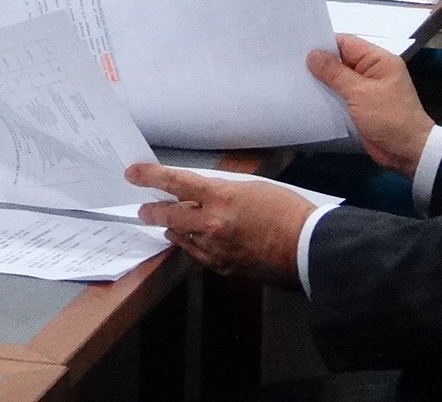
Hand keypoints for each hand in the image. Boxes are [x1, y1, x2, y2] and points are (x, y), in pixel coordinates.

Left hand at [124, 162, 309, 283]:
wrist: (308, 248)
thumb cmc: (286, 211)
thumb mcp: (251, 188)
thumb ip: (221, 191)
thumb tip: (201, 194)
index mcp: (220, 197)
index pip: (174, 183)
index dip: (150, 176)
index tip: (132, 173)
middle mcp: (212, 224)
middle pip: (169, 215)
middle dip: (152, 210)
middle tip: (143, 208)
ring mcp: (216, 249)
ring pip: (181, 236)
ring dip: (173, 228)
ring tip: (167, 223)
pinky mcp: (224, 267)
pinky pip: (198, 254)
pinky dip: (192, 245)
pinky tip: (192, 241)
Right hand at [308, 35, 434, 175]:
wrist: (408, 152)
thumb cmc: (389, 118)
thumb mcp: (360, 93)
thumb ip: (335, 73)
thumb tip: (312, 54)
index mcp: (379, 60)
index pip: (346, 43)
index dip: (323, 43)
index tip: (298, 46)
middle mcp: (373, 70)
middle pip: (341, 59)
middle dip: (319, 62)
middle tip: (290, 61)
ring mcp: (367, 88)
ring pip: (339, 78)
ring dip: (322, 80)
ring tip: (294, 76)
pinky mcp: (362, 105)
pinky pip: (341, 94)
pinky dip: (328, 94)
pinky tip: (308, 95)